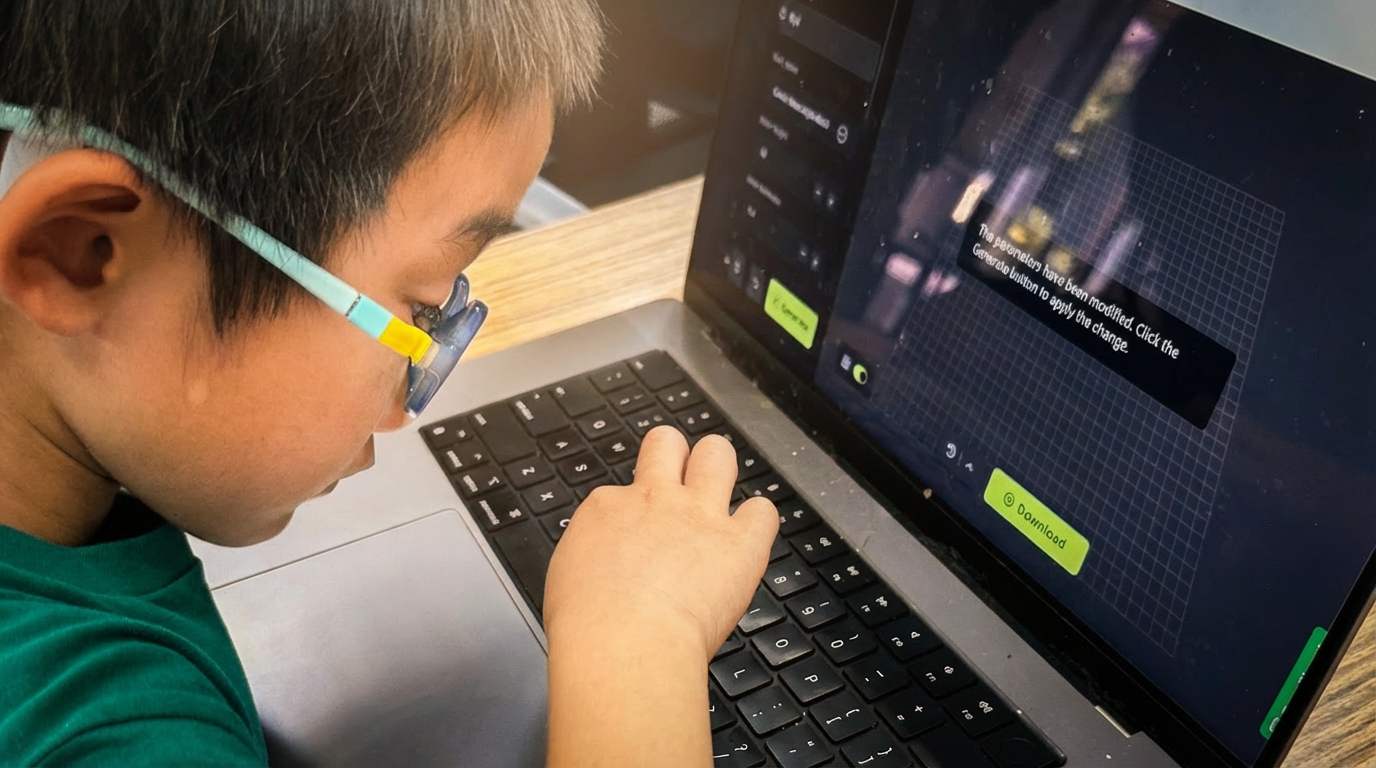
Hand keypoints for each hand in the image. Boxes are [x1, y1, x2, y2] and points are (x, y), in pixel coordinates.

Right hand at [543, 426, 778, 660]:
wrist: (623, 643)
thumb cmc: (587, 627)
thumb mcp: (567, 578)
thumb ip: (594, 557)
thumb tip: (604, 566)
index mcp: (609, 509)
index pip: (625, 492)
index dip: (633, 514)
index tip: (636, 539)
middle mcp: (655, 499)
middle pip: (667, 443)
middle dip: (675, 455)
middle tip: (679, 481)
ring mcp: (700, 516)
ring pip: (717, 455)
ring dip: (718, 469)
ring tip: (717, 494)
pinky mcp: (740, 543)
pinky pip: (763, 512)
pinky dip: (758, 523)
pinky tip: (748, 540)